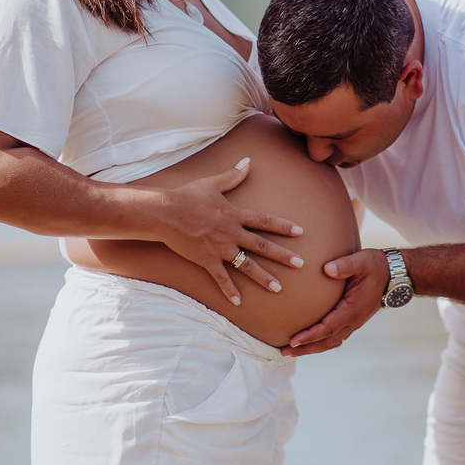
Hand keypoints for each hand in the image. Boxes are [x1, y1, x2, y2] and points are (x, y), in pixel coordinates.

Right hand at [155, 158, 304, 305]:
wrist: (164, 213)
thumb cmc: (187, 195)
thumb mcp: (212, 183)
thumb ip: (232, 175)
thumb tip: (247, 161)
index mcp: (234, 214)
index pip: (264, 221)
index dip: (283, 226)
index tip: (300, 232)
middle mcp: (232, 233)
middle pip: (262, 245)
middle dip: (282, 255)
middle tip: (300, 264)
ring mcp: (220, 248)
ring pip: (247, 265)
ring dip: (263, 277)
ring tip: (278, 287)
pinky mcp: (206, 260)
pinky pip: (221, 278)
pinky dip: (229, 290)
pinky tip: (239, 302)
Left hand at [280, 248, 388, 356]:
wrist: (393, 274)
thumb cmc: (375, 265)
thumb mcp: (361, 261)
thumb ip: (345, 265)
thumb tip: (327, 269)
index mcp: (353, 309)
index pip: (328, 328)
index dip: (310, 336)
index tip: (293, 341)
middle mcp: (353, 320)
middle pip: (327, 341)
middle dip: (305, 349)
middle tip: (283, 352)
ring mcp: (354, 322)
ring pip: (331, 342)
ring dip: (312, 348)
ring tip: (291, 351)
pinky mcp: (352, 319)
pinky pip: (335, 336)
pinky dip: (321, 341)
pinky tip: (309, 340)